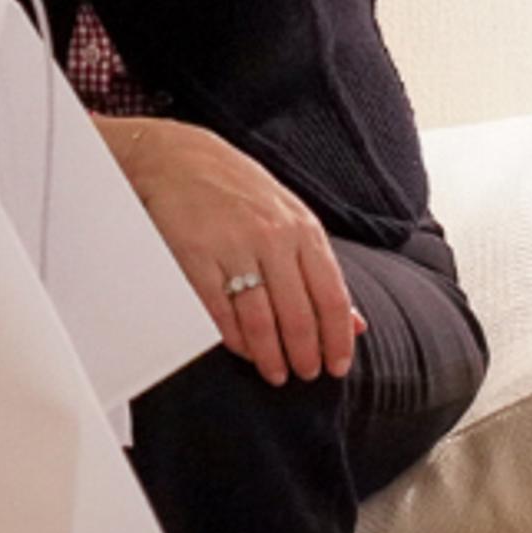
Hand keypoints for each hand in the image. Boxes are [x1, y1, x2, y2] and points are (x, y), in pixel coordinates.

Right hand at [99, 116, 362, 386]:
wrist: (177, 157)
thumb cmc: (237, 188)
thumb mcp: (290, 217)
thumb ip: (320, 267)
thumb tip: (354, 321)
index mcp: (302, 228)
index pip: (331, 297)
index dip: (337, 340)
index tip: (337, 366)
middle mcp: (272, 237)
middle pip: (298, 316)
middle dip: (304, 355)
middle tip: (305, 374)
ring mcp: (233, 247)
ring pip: (261, 322)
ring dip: (271, 357)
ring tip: (275, 372)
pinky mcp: (196, 257)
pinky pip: (221, 313)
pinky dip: (235, 339)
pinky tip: (243, 349)